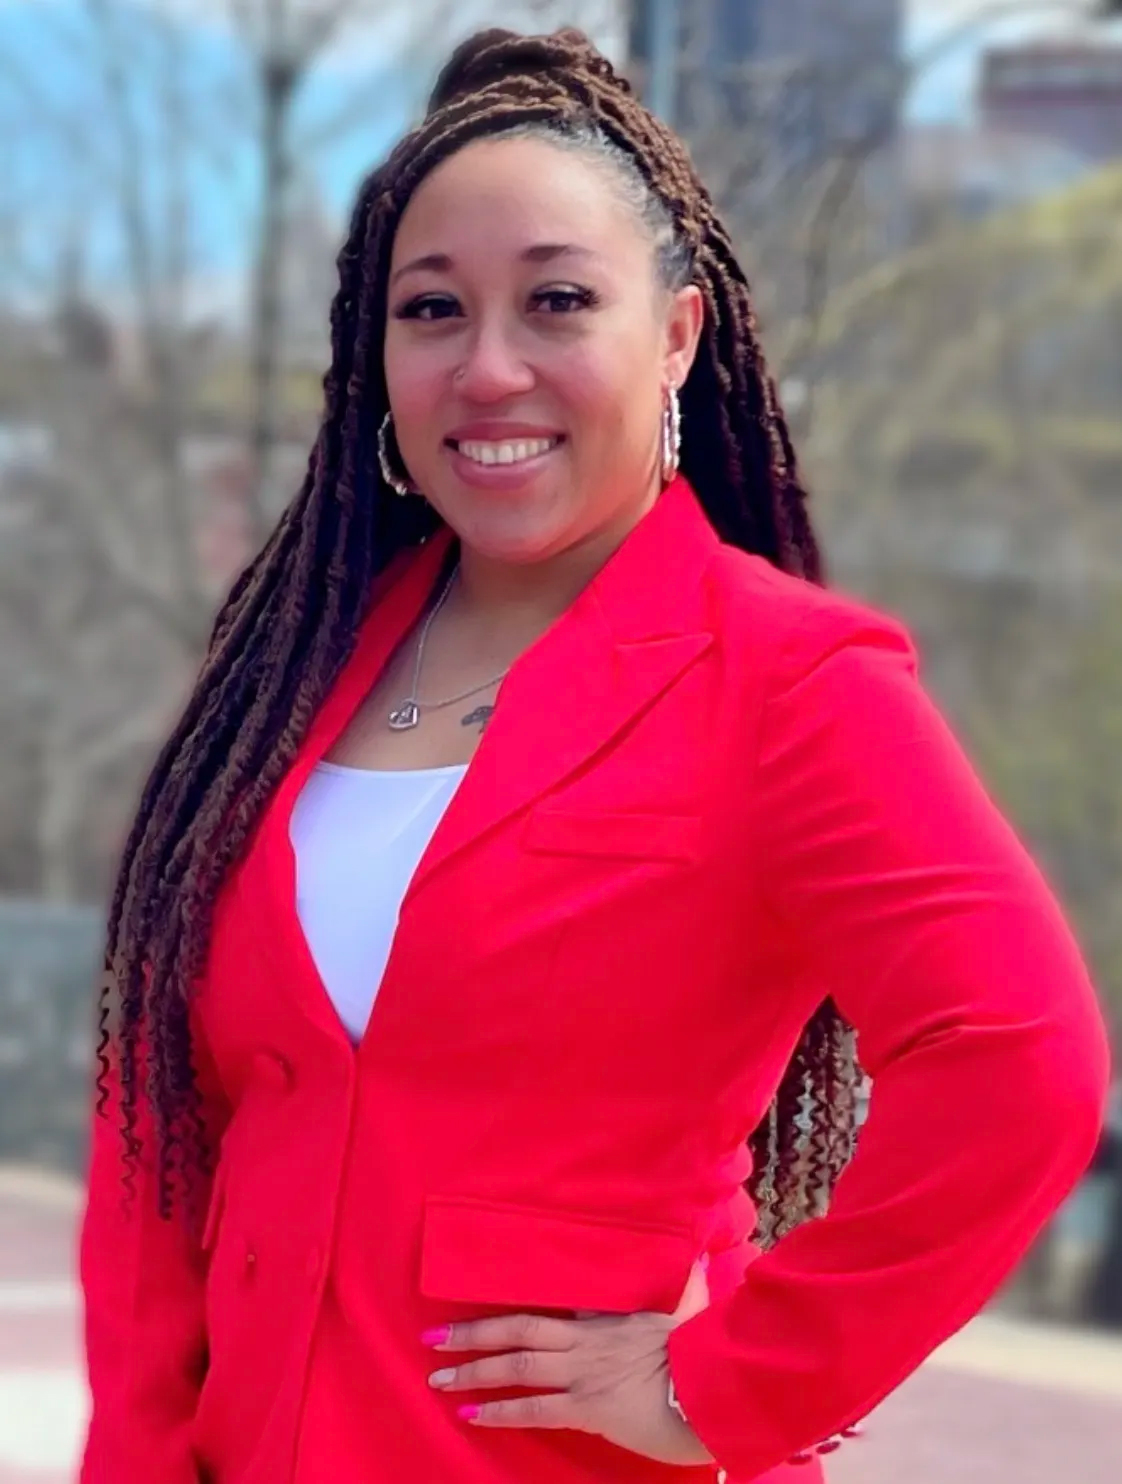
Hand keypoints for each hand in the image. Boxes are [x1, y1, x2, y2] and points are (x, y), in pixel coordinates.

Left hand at [424, 1258, 714, 1465]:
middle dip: (474, 1331)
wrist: (712, 1390)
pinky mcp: (587, 1409)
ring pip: (517, 1366)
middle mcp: (587, 1338)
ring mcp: (583, 1372)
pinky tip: (470, 1412)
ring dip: (475, 1369)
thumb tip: (700, 1254)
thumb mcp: (692, 1303)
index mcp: (608, 1310)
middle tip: (434, 1336)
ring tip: (439, 1375)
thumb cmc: (703, 1347)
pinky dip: (500, 1409)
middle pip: (520, 1327)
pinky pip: (534, 1409)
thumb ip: (687, 1279)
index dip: (514, 1295)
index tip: (480, 1290)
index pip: (553, 1296)